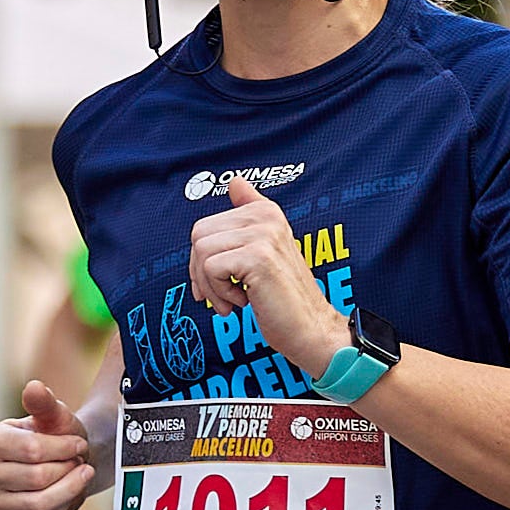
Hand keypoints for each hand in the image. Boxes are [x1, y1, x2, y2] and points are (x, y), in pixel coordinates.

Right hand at [0, 382, 96, 509]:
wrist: (62, 461)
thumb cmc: (56, 435)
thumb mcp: (53, 415)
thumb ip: (44, 402)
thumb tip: (34, 387)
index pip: (32, 450)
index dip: (64, 448)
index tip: (80, 444)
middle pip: (37, 478)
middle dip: (68, 470)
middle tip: (80, 462)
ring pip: (39, 505)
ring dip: (69, 490)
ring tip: (80, 476)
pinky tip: (68, 495)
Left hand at [187, 176, 344, 377]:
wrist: (311, 328)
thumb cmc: (283, 297)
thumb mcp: (264, 250)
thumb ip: (249, 214)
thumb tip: (235, 181)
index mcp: (265, 210)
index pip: (205, 225)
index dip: (202, 257)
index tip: (217, 279)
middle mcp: (265, 216)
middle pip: (198, 236)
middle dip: (200, 272)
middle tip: (222, 295)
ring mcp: (263, 235)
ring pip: (201, 252)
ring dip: (210, 286)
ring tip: (233, 300)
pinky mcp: (258, 258)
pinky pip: (211, 269)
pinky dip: (219, 294)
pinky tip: (242, 302)